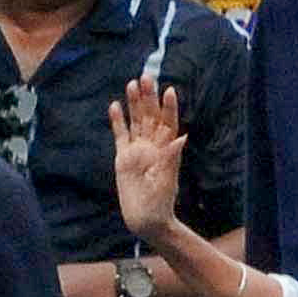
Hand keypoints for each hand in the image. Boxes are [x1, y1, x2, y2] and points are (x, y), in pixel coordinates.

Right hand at [108, 79, 185, 241]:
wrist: (146, 219)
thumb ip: (171, 158)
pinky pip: (120, 136)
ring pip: (135, 121)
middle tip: (146, 77)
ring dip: (134, 104)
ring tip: (131, 84)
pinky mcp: (123, 158)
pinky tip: (115, 106)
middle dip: (149, 98)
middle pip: (150, 117)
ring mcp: (137, 151)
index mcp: (166, 149)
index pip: (168, 123)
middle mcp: (152, 146)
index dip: (169, 107)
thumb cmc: (161, 203)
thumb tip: (181, 137)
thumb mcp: (167, 180)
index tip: (169, 90)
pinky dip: (118, 121)